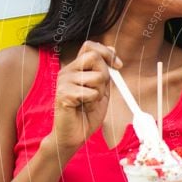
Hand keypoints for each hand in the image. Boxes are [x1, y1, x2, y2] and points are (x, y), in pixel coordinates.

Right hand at [51, 41, 121, 160]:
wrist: (74, 135)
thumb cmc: (87, 113)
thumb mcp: (101, 88)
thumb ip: (105, 71)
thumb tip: (112, 48)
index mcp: (75, 68)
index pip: (90, 46)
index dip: (107, 53)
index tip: (118, 66)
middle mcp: (67, 71)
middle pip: (94, 57)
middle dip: (105, 75)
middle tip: (99, 92)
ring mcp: (63, 82)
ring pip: (96, 77)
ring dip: (99, 93)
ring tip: (89, 103)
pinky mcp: (63, 94)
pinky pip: (90, 93)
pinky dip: (92, 103)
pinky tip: (82, 109)